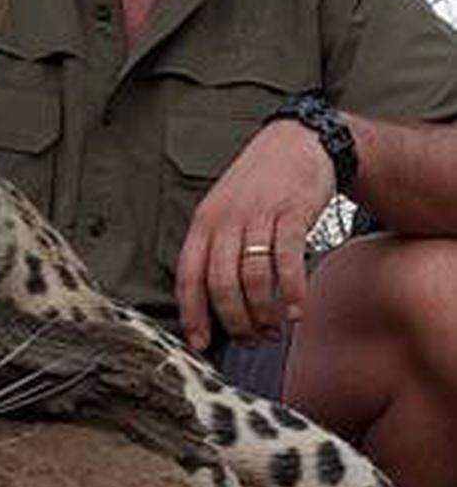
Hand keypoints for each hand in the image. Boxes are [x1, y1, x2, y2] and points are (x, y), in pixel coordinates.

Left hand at [175, 120, 334, 350]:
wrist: (298, 143)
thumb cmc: (259, 186)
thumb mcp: (225, 210)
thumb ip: (217, 248)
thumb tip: (212, 301)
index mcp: (203, 223)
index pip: (188, 275)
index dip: (192, 313)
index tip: (200, 343)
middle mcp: (225, 220)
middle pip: (220, 284)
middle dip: (234, 321)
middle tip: (250, 340)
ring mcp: (257, 216)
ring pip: (252, 277)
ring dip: (263, 313)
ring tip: (274, 329)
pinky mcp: (290, 213)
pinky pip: (287, 260)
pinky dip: (291, 292)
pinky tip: (297, 311)